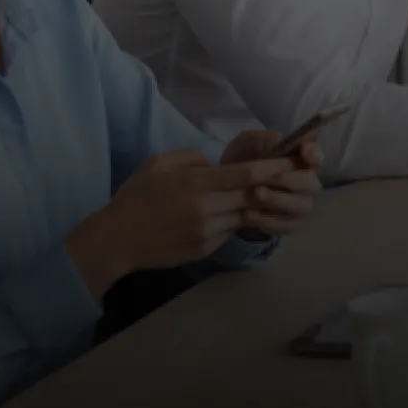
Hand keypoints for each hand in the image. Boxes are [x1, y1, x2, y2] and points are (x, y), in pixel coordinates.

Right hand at [67, 150, 296, 295]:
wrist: (117, 240)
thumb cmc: (136, 197)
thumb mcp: (158, 164)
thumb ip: (192, 158)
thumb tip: (216, 165)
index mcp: (197, 183)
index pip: (247, 175)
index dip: (273, 167)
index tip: (290, 161)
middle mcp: (208, 208)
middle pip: (252, 195)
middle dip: (270, 186)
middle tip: (284, 178)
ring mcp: (209, 231)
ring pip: (243, 215)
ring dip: (249, 206)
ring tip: (251, 196)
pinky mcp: (207, 248)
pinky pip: (229, 231)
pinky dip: (231, 221)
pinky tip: (221, 216)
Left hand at [220, 130, 326, 239]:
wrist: (225, 190)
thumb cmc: (241, 161)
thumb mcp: (246, 144)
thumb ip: (263, 140)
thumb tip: (281, 140)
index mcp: (299, 159)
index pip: (317, 156)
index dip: (314, 155)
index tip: (305, 154)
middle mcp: (307, 182)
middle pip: (311, 183)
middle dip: (287, 181)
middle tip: (264, 178)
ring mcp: (301, 204)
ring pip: (302, 206)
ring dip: (277, 201)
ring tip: (254, 196)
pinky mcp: (291, 224)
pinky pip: (289, 226)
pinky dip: (269, 222)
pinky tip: (250, 216)